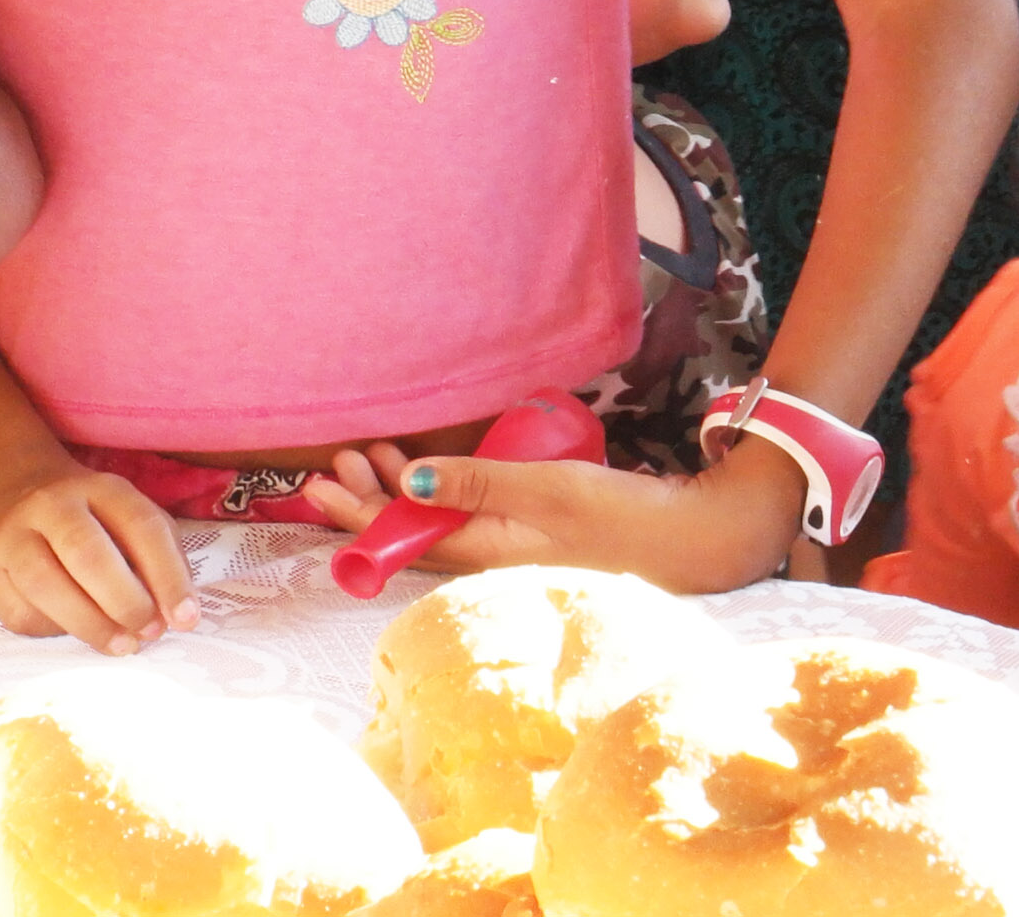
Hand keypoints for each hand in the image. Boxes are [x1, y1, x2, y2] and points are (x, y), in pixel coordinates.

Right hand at [0, 456, 195, 652]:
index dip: (168, 576)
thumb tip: (175, 616)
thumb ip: (157, 558)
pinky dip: (54, 631)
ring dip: (90, 625)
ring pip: (45, 584)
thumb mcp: (128, 517)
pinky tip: (74, 633)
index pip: (141, 526)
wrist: (10, 488)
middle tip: (148, 633)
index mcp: (100, 487)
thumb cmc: (89, 517)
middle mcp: (51, 505)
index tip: (186, 619)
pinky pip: (20, 612)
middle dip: (125, 602)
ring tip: (121, 646)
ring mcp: (11, 536)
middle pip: (87, 554)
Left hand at [301, 434, 807, 593]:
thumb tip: (405, 485)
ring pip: (441, 526)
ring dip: (404, 493)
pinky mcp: (539, 534)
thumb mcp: (548, 492)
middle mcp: (494, 559)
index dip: (355, 516)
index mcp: (487, 557)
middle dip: (371, 500)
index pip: (402, 541)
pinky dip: (443, 493)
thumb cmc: (626, 519)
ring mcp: (517, 548)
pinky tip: (438, 472)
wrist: (701, 539)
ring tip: (373, 457)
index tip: (317, 485)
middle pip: (415, 535)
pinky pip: (471, 518)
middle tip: (341, 461)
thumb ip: (478, 485)